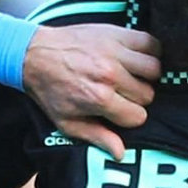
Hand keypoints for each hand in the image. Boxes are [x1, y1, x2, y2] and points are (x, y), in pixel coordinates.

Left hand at [21, 24, 160, 157]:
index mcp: (99, 98)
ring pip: (154, 69)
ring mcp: (114, 51)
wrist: (33, 54)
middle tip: (122, 93)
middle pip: (148, 94)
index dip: (130, 117)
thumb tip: (120, 153)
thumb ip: (96, 136)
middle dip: (137, 98)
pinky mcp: (116, 33)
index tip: (119, 111)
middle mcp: (110, 74)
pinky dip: (150, 51)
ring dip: (146, 75)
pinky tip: (138, 58)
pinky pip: (151, 43)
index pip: (138, 116)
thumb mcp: (66, 121)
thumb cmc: (49, 90)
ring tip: (132, 76)